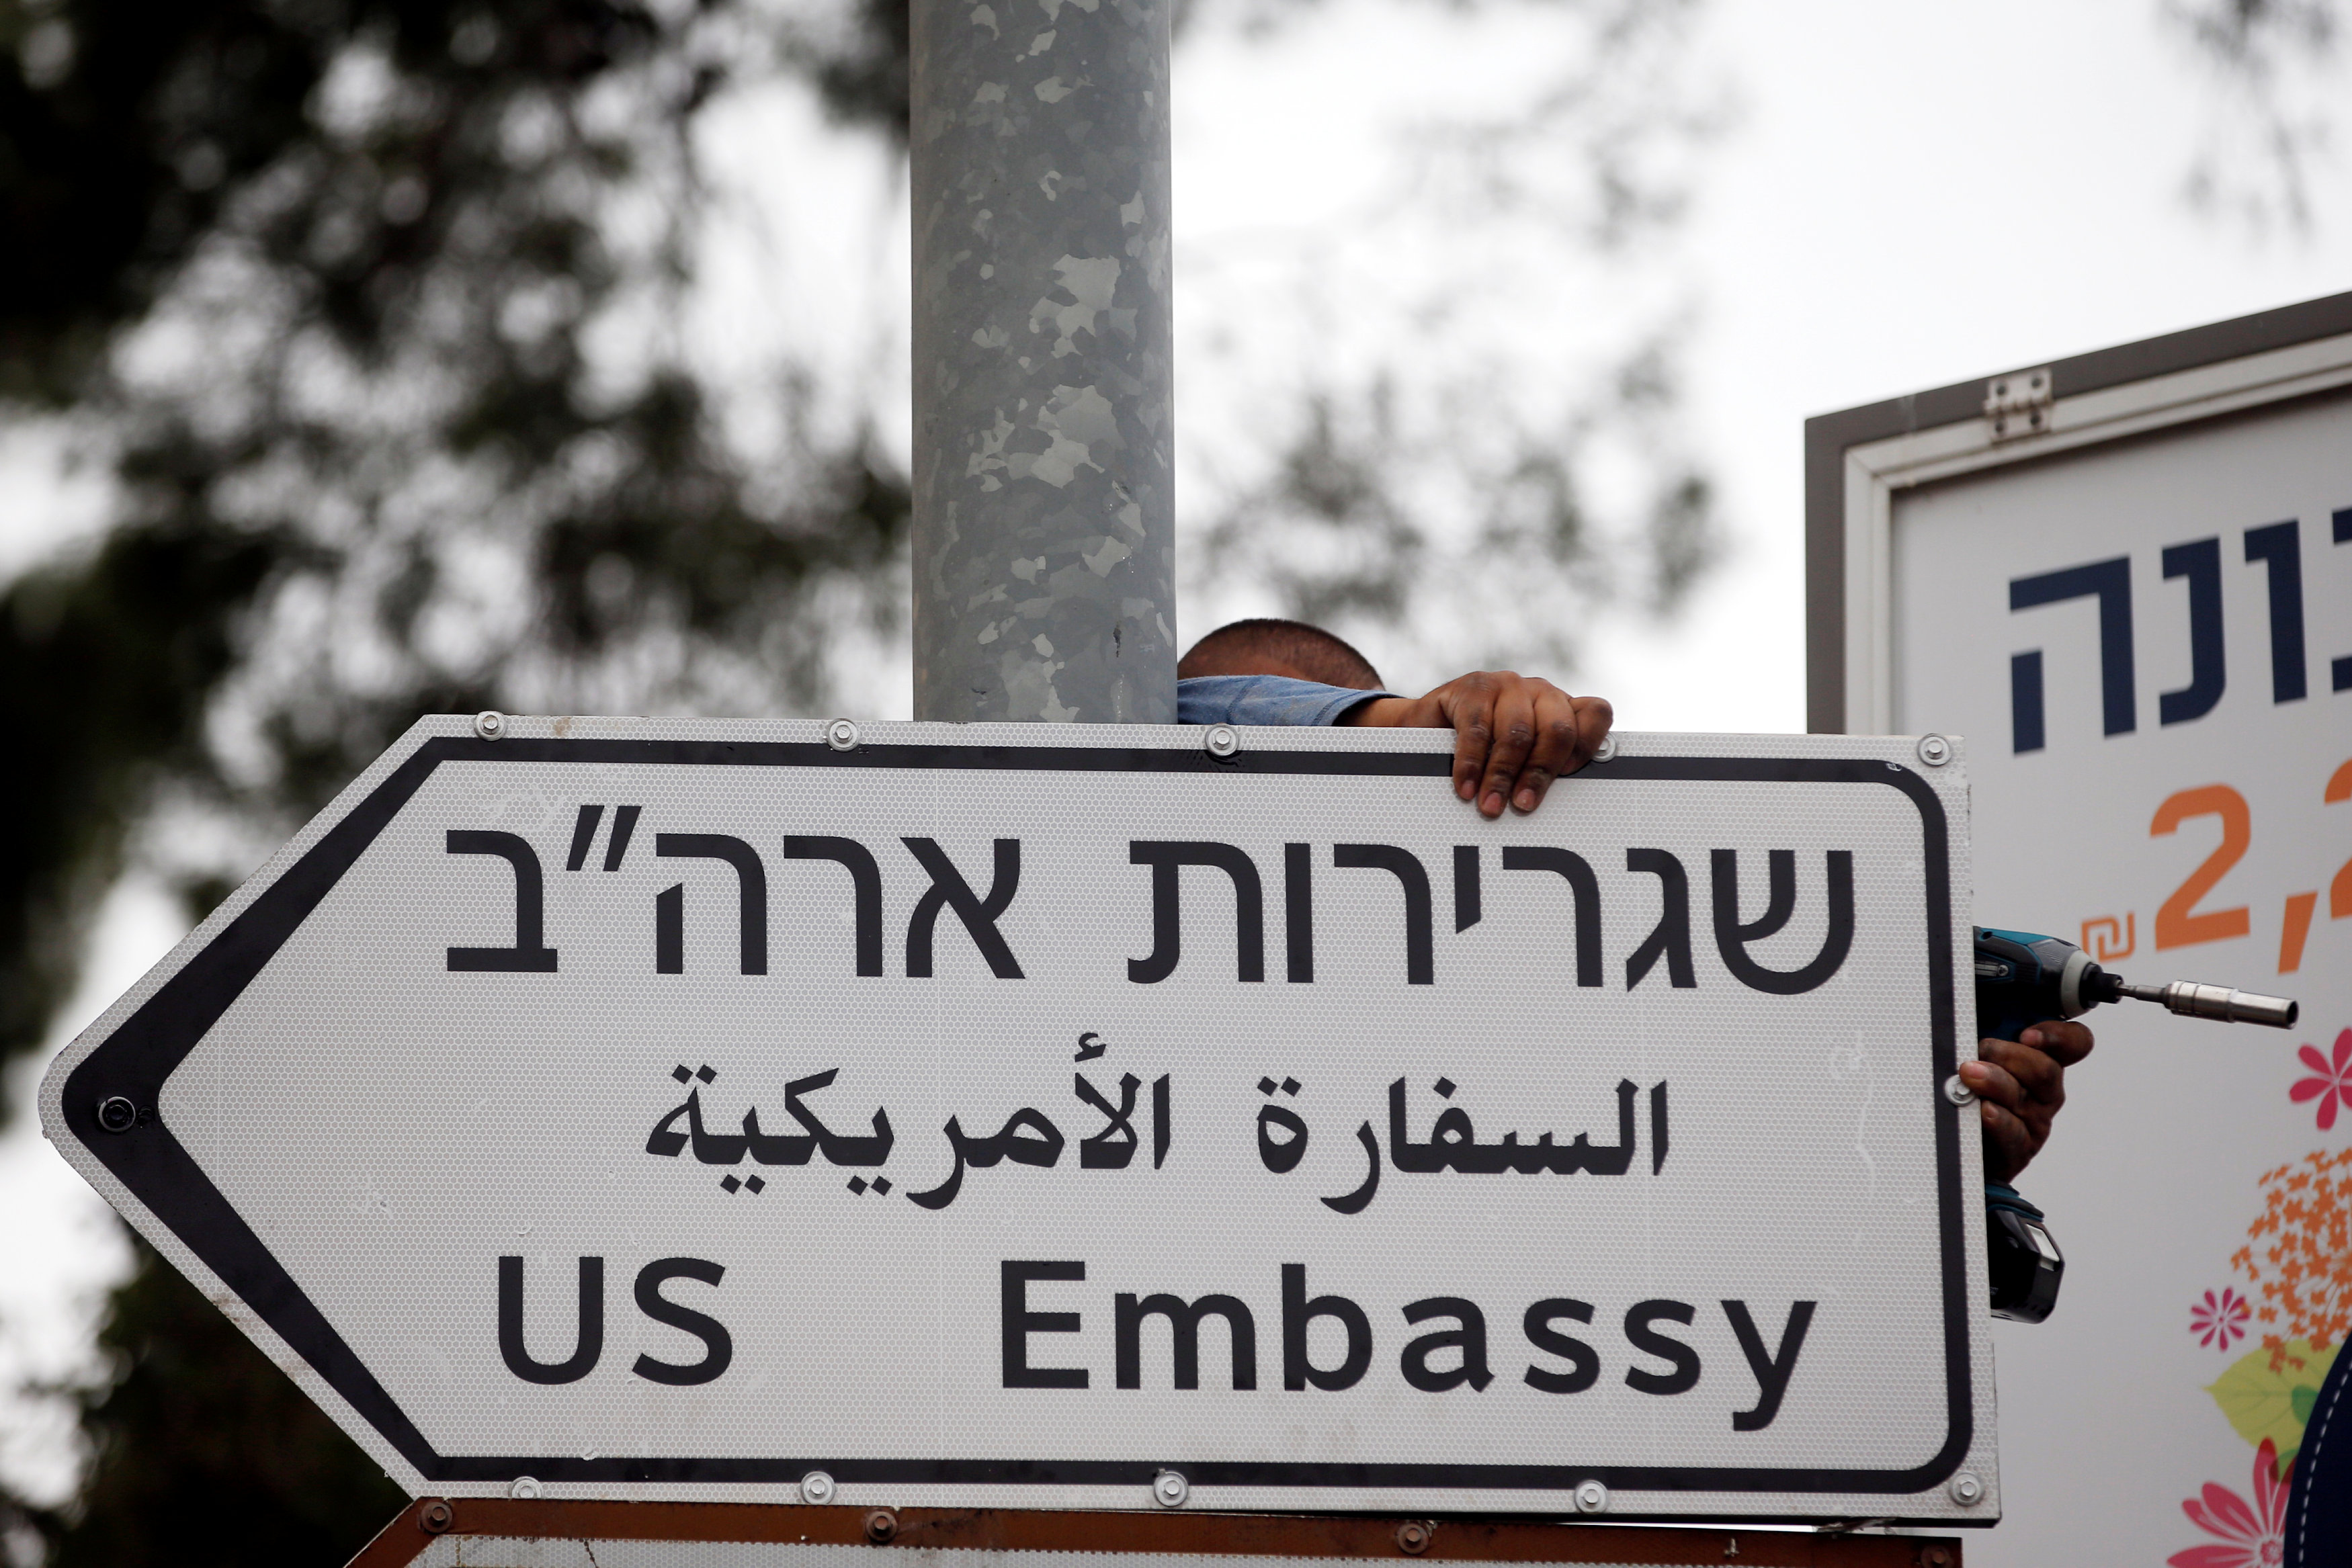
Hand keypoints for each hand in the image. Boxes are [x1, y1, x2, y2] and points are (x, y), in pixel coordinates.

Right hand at [1344, 672, 1612, 816]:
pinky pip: (1477, 730)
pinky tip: (1466, 788)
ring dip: (1502, 777)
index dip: (1586, 746)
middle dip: (1539, 773)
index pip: (1595, 713)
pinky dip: (1471, 765)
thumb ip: (1543, 772)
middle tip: (1523, 805)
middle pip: (1557, 729)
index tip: (1567, 776)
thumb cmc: (1484, 752)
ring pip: (1516, 733)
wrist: (1428, 726)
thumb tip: (1565, 812)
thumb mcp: (1521, 760)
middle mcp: (1541, 691)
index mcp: (1562, 708)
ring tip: (1490, 806)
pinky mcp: (1473, 687)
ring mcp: (1507, 685)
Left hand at [1963, 1020, 2093, 1183]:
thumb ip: (1985, 1028)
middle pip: (2046, 1070)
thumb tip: (1968, 1007)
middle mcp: (2045, 1092)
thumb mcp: (1978, 1051)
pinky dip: (1998, 1120)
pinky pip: (2014, 1134)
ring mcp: (2034, 1122)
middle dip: (2009, 1056)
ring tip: (1969, 1074)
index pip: (2074, 1044)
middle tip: (1981, 1050)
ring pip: (2025, 1098)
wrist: (1954, 1140)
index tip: (2027, 1034)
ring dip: (1995, 1082)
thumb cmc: (1967, 1089)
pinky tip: (1984, 1110)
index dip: (2059, 1036)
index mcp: (2041, 1061)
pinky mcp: (2018, 1150)